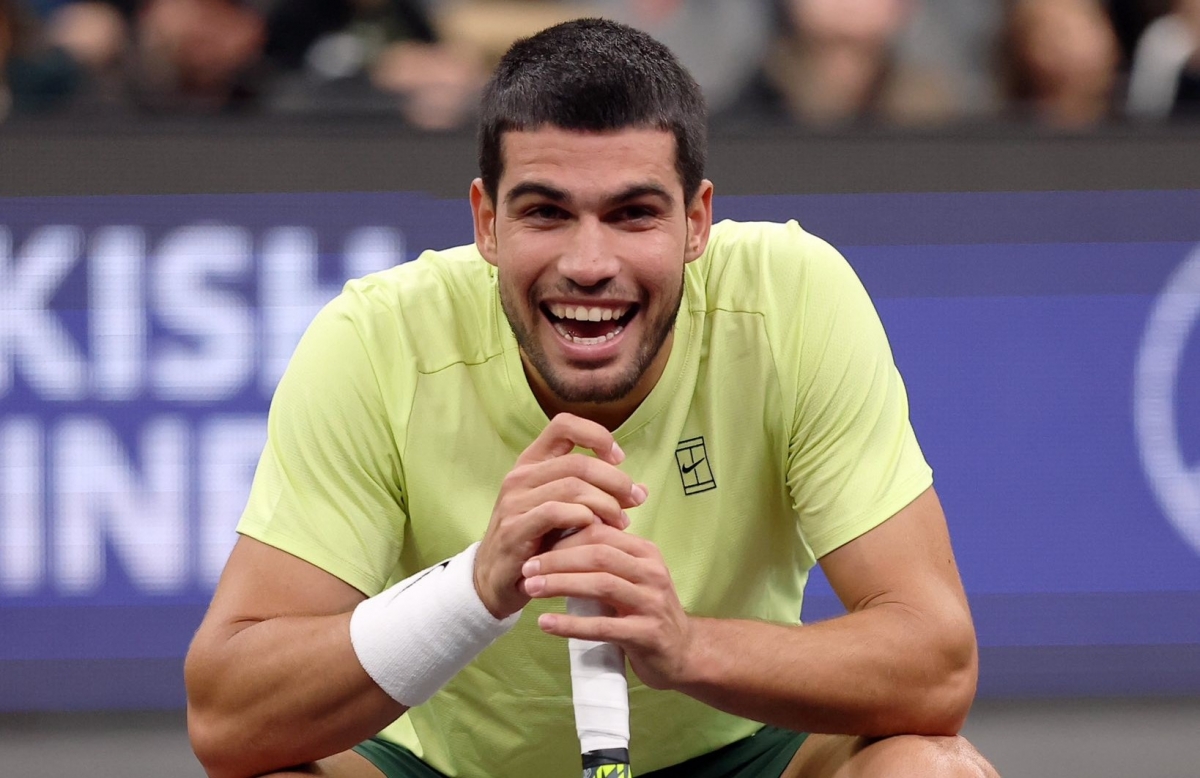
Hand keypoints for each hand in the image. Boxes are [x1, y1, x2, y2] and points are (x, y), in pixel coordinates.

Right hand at [474, 413, 647, 619]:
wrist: (497, 580)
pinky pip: (556, 513)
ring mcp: (514, 501)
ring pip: (572, 487)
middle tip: (634, 500)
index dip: (596, 435)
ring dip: (605, 504)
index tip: (618, 458)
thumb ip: (599, 496)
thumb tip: (642, 491)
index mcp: (532, 463)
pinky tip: (595, 530)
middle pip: (578, 462)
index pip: (563, 425)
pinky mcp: (514, 528)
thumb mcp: (568, 512)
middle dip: (615, 480)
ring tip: (620, 522)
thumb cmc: (538, 542)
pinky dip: (584, 518)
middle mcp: (520, 476)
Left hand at [521, 524, 692, 690]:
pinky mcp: (646, 635)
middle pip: (599, 555)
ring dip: (561, 584)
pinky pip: (603, 626)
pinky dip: (571, 624)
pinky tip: (546, 623)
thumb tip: (557, 539)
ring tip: (531, 589)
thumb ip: (606, 559)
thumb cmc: (646, 611)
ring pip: (601, 584)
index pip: (601, 534)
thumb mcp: (632, 577)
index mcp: (646, 553)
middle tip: (527, 567)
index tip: (535, 546)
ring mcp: (651, 604)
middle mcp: (651, 573)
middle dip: (557, 559)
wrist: (684, 653)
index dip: (565, 537)